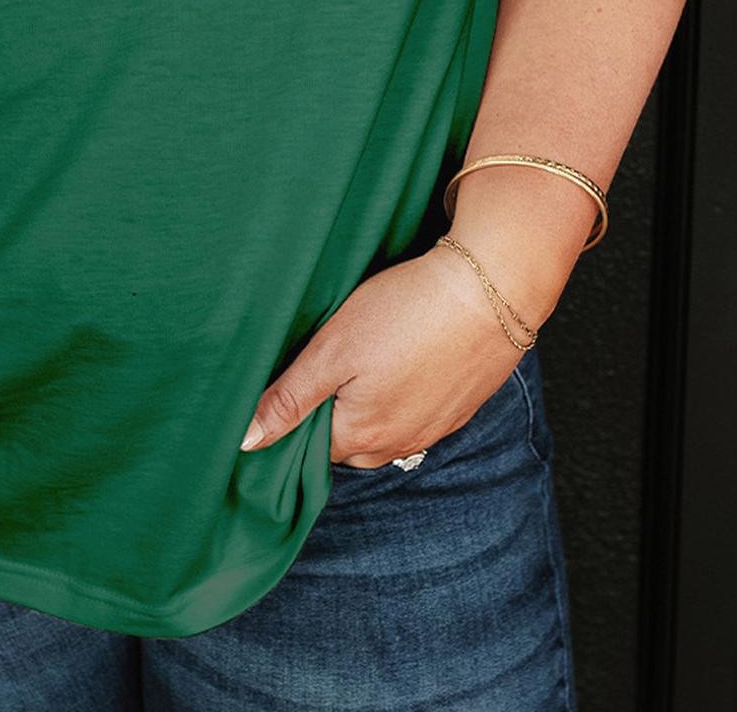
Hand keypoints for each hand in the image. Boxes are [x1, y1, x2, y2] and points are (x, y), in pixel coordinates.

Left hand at [239, 241, 531, 467]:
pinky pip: (417, 411)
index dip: (293, 417)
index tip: (287, 384)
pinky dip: (404, 392)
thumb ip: (289, 398)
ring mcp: (434, 427)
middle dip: (330, 412)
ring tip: (365, 356)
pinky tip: (403, 354)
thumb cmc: (405, 313)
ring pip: (384, 427)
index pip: (309, 448)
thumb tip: (246, 442)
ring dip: (369, 403)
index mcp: (361, 435)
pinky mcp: (459, 406)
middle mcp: (399, 443)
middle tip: (325, 362)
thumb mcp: (333, 350)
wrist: (489, 290)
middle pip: (346, 441)